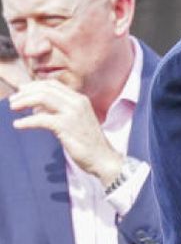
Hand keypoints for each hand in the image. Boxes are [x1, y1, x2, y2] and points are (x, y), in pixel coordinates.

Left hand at [9, 80, 123, 184]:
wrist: (103, 158)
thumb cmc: (89, 142)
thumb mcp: (77, 120)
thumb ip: (60, 110)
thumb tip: (37, 107)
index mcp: (80, 99)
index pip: (53, 84)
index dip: (34, 85)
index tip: (22, 91)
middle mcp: (77, 103)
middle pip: (45, 89)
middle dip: (25, 93)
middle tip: (13, 101)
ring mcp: (72, 114)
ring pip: (41, 98)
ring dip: (23, 102)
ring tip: (13, 107)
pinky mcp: (66, 127)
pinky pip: (40, 119)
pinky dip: (26, 121)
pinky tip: (18, 125)